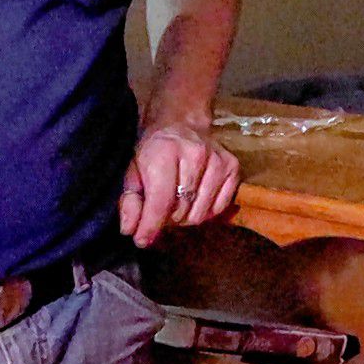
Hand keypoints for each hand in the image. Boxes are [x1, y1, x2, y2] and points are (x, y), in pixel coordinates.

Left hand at [123, 122, 239, 247]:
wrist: (181, 123)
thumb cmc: (153, 151)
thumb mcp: (132, 172)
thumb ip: (130, 201)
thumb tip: (130, 229)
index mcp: (165, 151)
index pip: (161, 201)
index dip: (150, 226)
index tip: (142, 240)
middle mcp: (195, 154)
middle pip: (181, 211)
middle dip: (166, 220)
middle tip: (160, 212)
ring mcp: (218, 160)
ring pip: (200, 214)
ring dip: (185, 217)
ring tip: (177, 205)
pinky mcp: (233, 167)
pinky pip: (220, 208)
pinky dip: (205, 211)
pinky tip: (195, 200)